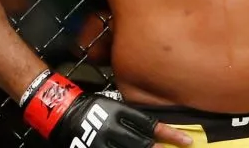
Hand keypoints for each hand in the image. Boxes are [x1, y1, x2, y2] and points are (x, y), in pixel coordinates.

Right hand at [22, 71, 193, 147]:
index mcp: (119, 114)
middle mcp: (113, 130)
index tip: (187, 140)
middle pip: (142, 144)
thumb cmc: (91, 106)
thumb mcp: (113, 105)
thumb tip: (153, 130)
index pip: (150, 125)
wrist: (61, 113)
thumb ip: (131, 118)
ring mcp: (102, 144)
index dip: (170, 134)